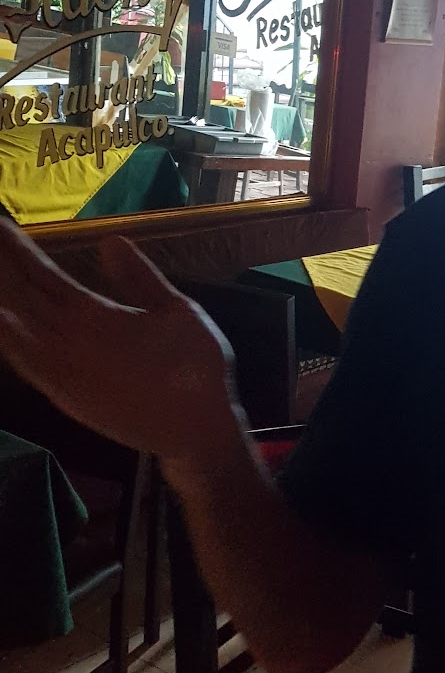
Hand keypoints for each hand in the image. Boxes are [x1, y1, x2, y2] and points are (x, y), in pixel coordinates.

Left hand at [0, 220, 240, 471]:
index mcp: (97, 316)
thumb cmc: (197, 366)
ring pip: (15, 328)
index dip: (19, 250)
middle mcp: (68, 342)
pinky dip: (7, 342)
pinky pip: (23, 364)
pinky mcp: (61, 396)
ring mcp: (60, 372)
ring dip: (1, 301)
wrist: (195, 431)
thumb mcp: (180, 312)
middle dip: (2, 268)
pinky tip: (0, 323)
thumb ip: (141, 278)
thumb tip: (109, 241)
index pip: (46, 275)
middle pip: (21, 298)